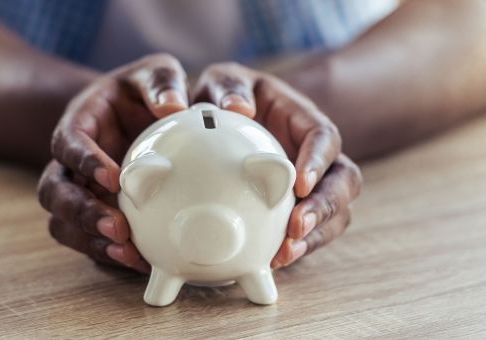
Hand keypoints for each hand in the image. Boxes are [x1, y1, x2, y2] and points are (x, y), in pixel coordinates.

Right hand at [37, 54, 188, 272]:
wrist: (137, 114)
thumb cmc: (143, 92)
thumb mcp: (153, 73)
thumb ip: (161, 81)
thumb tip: (174, 107)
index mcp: (79, 125)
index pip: (67, 143)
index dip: (84, 161)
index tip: (113, 177)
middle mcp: (71, 163)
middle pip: (54, 191)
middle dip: (82, 212)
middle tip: (118, 227)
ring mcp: (80, 191)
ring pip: (64, 223)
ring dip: (91, 241)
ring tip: (128, 253)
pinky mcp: (94, 214)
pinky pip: (88, 241)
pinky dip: (108, 254)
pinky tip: (140, 262)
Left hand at [193, 62, 362, 268]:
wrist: (227, 118)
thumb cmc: (227, 96)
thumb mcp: (224, 81)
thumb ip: (228, 87)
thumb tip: (238, 108)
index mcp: (303, 121)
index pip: (325, 137)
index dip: (318, 161)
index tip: (299, 182)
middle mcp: (316, 155)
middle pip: (343, 182)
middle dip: (324, 207)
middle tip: (296, 227)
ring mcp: (312, 184)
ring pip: (335, 212)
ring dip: (314, 235)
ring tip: (285, 253)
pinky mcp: (298, 207)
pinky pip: (310, 231)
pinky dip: (297, 247)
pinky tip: (274, 259)